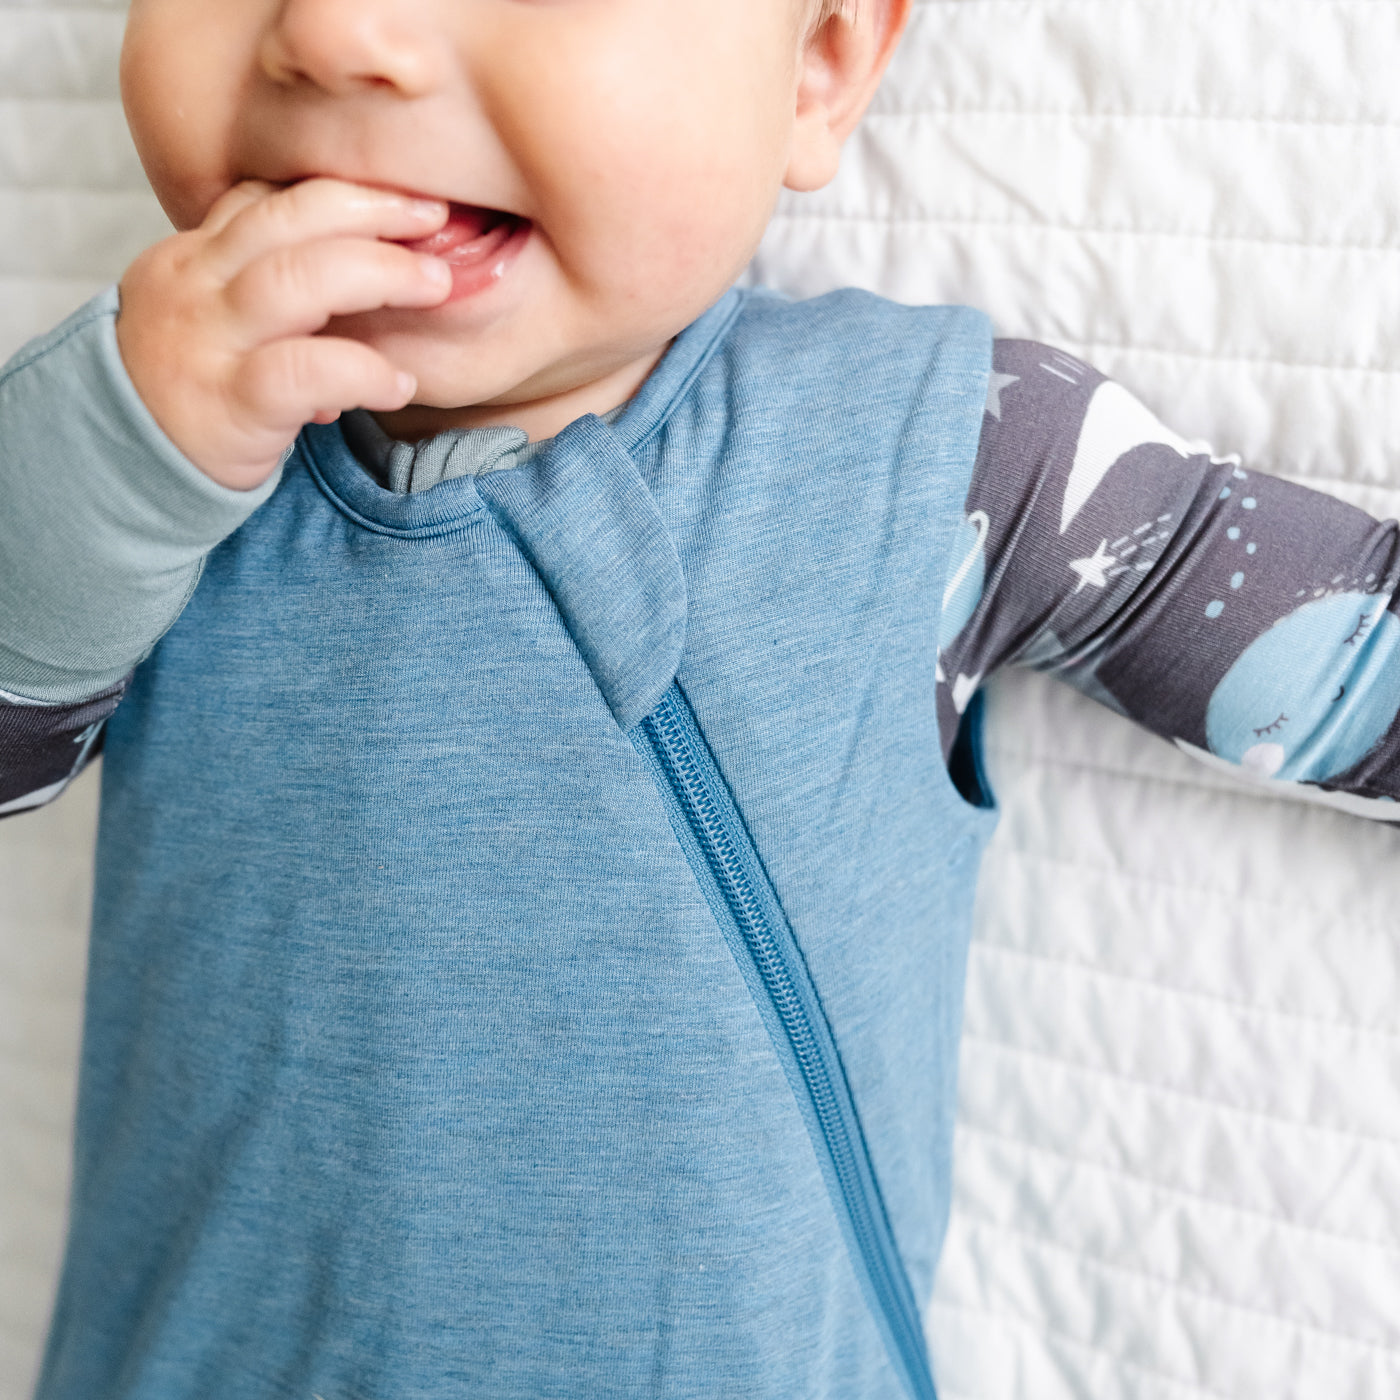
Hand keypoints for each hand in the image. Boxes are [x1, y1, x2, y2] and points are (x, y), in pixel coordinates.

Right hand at [114, 177, 452, 490]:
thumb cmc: (188, 391)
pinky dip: (365, 371)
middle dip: (371, 210)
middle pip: (288, 220)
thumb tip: (359, 264)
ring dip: (381, 273)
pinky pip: (308, 372)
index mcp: (191, 258)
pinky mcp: (232, 403)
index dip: (341, 192)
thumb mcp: (212, 320)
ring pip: (299, 280)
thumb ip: (266, 288)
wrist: (118, 467)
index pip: (265, 199)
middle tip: (435, 217)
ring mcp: (210, 342)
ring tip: (436, 284)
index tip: (403, 199)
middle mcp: (195, 286)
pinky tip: (400, 383)